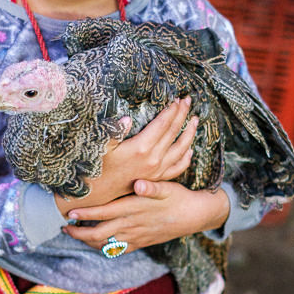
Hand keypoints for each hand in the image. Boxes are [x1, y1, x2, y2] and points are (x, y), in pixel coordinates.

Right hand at [55, 97, 197, 217]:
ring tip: (195, 120)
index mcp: (141, 148)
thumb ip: (114, 132)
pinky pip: (178, 168)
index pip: (163, 124)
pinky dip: (186, 157)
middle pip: (174, 132)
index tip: (177, 98)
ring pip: (181, 149)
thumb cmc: (98, 168)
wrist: (99, 194)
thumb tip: (126, 119)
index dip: (171, 110)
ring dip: (190, 133)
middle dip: (182, 114)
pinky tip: (190, 149)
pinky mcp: (157, 179)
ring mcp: (158, 170)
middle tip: (188, 101)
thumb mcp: (102, 147)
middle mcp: (153, 159)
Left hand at [62, 181, 229, 253]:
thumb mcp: (167, 187)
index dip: (85, 214)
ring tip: (74, 234)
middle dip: (79, 233)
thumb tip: (139, 184)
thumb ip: (152, 187)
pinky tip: (95, 242)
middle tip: (64, 228)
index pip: (104, 213)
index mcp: (134, 209)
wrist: (195, 216)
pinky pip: (117, 250)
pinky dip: (102, 248)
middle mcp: (133, 225)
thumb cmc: (179, 197)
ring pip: (105, 245)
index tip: (69, 213)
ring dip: (87, 241)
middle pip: (99, 234)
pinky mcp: (141, 243)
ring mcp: (136, 237)